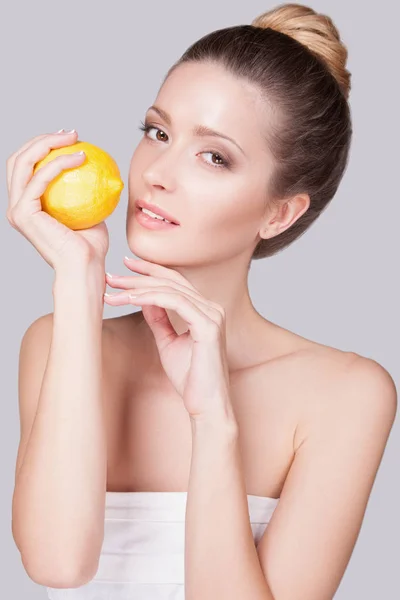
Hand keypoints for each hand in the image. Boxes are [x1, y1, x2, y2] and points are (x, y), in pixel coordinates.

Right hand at [6, 130, 108, 271]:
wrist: (86, 267)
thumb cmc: (91, 246)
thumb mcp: (91, 210)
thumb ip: (87, 191)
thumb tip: (100, 169)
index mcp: (28, 205)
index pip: (27, 167)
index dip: (44, 147)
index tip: (71, 140)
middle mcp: (17, 206)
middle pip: (19, 159)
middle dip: (42, 139)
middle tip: (72, 134)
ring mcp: (17, 210)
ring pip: (23, 163)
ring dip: (47, 144)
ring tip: (74, 139)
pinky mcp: (24, 213)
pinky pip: (40, 179)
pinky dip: (59, 164)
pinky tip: (80, 157)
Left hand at [103, 257, 233, 422]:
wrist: (205, 405)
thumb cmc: (190, 378)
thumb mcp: (167, 342)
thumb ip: (158, 319)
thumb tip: (143, 299)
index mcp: (205, 310)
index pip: (176, 281)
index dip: (150, 270)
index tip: (125, 265)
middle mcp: (211, 308)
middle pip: (171, 281)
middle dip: (138, 276)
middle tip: (111, 277)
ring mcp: (212, 315)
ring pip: (170, 289)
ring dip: (138, 288)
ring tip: (113, 291)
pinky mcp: (208, 326)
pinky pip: (175, 302)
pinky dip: (150, 298)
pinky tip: (130, 299)